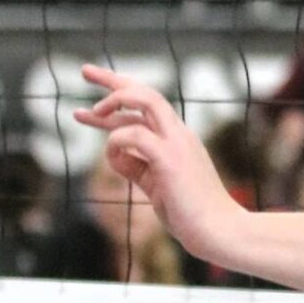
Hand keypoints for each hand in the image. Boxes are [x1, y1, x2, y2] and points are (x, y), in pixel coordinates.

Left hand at [75, 67, 242, 267]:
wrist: (218, 231)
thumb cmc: (191, 214)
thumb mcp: (156, 185)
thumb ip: (137, 166)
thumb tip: (114, 155)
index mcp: (178, 139)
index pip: (148, 106)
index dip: (120, 95)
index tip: (94, 96)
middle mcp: (179, 134)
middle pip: (146, 91)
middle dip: (113, 80)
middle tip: (84, 71)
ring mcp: (177, 143)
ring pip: (146, 99)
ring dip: (113, 103)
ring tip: (87, 114)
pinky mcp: (170, 159)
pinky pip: (134, 135)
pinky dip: (116, 143)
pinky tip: (113, 156)